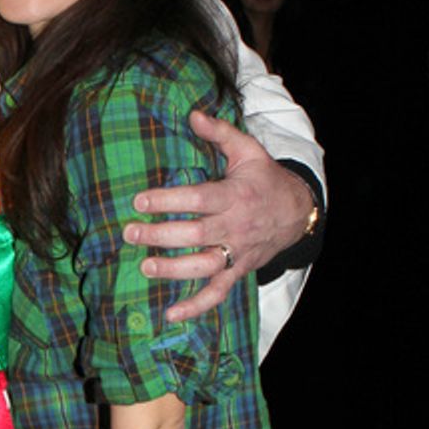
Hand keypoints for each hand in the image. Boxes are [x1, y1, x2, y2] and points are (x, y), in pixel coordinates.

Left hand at [122, 109, 313, 322]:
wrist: (299, 212)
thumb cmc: (265, 179)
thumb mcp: (248, 150)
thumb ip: (220, 133)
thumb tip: (192, 115)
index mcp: (235, 195)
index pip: (198, 199)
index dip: (168, 201)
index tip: (139, 201)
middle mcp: (235, 227)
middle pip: (195, 234)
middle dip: (160, 235)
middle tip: (130, 233)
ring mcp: (237, 252)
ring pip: (204, 266)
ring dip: (173, 269)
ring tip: (145, 266)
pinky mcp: (238, 271)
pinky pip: (217, 293)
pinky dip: (195, 307)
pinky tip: (171, 314)